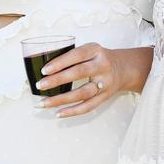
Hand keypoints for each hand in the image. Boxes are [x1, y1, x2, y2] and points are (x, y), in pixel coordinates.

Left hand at [36, 44, 152, 117]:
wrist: (123, 68)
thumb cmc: (98, 58)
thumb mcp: (89, 50)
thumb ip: (72, 56)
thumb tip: (45, 70)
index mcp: (96, 50)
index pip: (77, 55)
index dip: (60, 62)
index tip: (44, 70)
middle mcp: (103, 66)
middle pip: (79, 73)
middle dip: (57, 80)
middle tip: (40, 86)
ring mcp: (105, 83)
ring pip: (82, 93)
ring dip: (61, 99)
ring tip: (43, 103)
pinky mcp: (105, 96)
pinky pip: (88, 106)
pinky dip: (72, 111)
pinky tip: (58, 113)